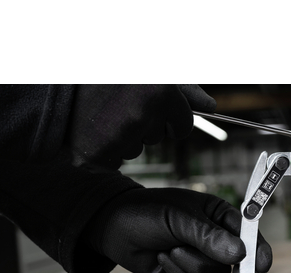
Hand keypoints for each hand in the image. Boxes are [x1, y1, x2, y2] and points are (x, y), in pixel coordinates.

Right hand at [68, 84, 215, 168]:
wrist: (57, 80)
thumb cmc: (107, 73)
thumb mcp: (150, 72)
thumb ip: (185, 90)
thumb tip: (212, 107)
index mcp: (161, 92)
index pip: (184, 125)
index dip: (174, 120)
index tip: (161, 112)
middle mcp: (143, 115)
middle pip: (159, 137)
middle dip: (145, 124)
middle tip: (120, 103)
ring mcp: (121, 136)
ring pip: (136, 148)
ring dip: (124, 135)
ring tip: (103, 112)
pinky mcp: (99, 154)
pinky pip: (115, 160)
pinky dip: (105, 149)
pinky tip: (93, 129)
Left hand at [83, 188, 272, 272]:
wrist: (114, 229)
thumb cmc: (147, 213)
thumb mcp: (179, 219)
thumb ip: (208, 237)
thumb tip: (238, 255)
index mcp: (218, 215)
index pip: (248, 232)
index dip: (258, 248)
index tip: (261, 265)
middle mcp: (214, 237)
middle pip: (234, 260)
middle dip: (213, 260)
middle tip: (206, 260)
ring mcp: (201, 255)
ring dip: (190, 265)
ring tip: (170, 248)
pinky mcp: (187, 272)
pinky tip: (164, 258)